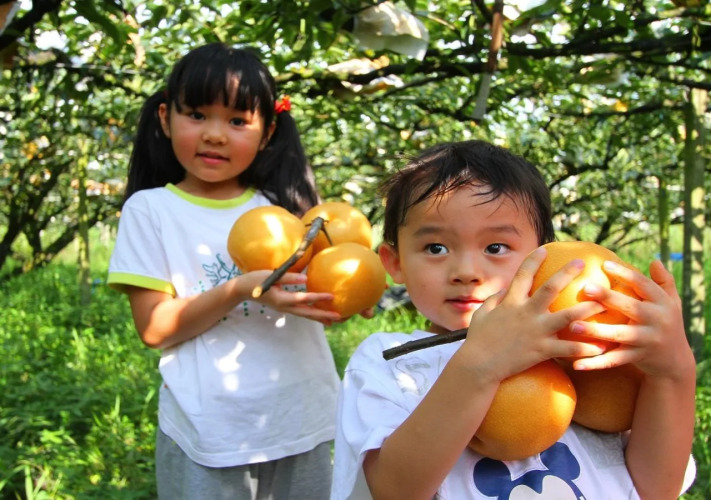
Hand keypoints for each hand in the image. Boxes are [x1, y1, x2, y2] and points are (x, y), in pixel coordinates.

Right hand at [242, 270, 341, 323]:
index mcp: (281, 299)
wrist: (242, 290)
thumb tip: (305, 279)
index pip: (303, 299)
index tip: (331, 296)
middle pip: (307, 313)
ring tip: (333, 321)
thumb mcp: (271, 275)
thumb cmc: (256, 279)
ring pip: (304, 315)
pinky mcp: (284, 307)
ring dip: (318, 318)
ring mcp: (284, 308)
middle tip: (338, 317)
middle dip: (323, 315)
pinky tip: (319, 315)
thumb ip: (288, 277)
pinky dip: (311, 314)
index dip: (317, 297)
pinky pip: (300, 312)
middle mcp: (284, 307)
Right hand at [458, 247, 606, 383]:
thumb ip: (495, 299)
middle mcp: (526, 312)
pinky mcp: (541, 350)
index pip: (523, 275)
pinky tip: (600, 348)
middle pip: (550, 288)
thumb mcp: (481, 314)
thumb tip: (506, 288)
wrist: (479, 365)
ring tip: (604, 303)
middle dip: (567, 273)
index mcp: (511, 302)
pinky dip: (584, 348)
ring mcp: (535, 331)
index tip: (544, 250)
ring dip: (587, 309)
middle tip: (582, 263)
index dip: (533, 261)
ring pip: (567, 317)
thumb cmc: (478, 340)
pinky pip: (567, 349)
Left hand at [568, 260, 694, 377]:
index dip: (625, 274)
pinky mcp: (636, 358)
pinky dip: (595, 363)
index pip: (644, 285)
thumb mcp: (672, 302)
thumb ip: (664, 281)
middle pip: (631, 307)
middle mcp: (656, 321)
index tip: (604, 264)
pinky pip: (613, 360)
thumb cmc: (666, 323)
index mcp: (662, 303)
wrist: (675, 361)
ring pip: (619, 335)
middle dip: (609, 298)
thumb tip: (655, 260)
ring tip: (573, 325)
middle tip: (586, 288)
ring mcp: (646, 341)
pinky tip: (576, 364)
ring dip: (596, 331)